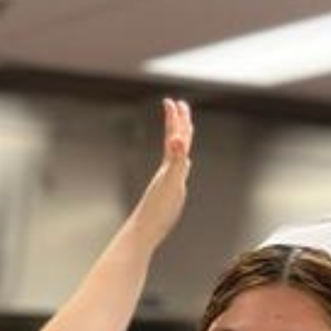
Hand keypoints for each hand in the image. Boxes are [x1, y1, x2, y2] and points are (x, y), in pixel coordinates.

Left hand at [129, 96, 191, 251]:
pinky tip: (185, 163)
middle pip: (175, 140)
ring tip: (184, 129)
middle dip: (179, 122)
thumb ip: (176, 158)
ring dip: (181, 139)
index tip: (172, 101)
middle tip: (179, 104)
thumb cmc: (157, 208)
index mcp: (169, 164)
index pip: (174, 135)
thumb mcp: (171, 180)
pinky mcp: (172, 190)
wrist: (145, 229)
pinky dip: (184, 163)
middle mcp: (168, 168)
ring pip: (178, 153)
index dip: (174, 119)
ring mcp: (170, 178)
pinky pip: (180, 171)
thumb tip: (177, 138)